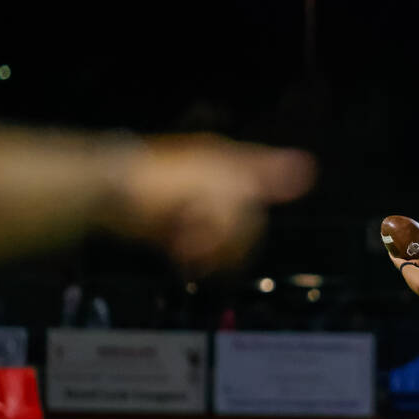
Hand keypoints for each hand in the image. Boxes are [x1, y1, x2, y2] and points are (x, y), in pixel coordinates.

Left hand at [112, 134, 315, 273]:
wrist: (108, 194)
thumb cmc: (167, 179)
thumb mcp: (222, 175)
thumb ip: (267, 175)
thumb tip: (310, 168)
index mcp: (227, 162)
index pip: (265, 182)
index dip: (260, 204)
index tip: (244, 216)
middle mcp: (214, 181)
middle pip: (248, 220)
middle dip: (231, 234)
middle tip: (204, 234)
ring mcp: (194, 205)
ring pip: (226, 240)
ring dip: (212, 249)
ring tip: (189, 248)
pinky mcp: (176, 228)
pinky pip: (202, 250)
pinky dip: (195, 256)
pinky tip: (183, 256)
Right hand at [390, 246, 418, 270]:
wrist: (411, 271)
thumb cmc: (417, 268)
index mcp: (407, 265)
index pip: (406, 260)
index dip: (405, 256)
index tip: (405, 250)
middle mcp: (402, 264)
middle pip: (399, 258)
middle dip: (398, 253)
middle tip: (398, 246)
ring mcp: (397, 262)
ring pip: (394, 256)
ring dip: (393, 251)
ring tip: (392, 244)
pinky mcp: (394, 260)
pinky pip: (391, 254)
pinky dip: (390, 250)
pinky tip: (389, 245)